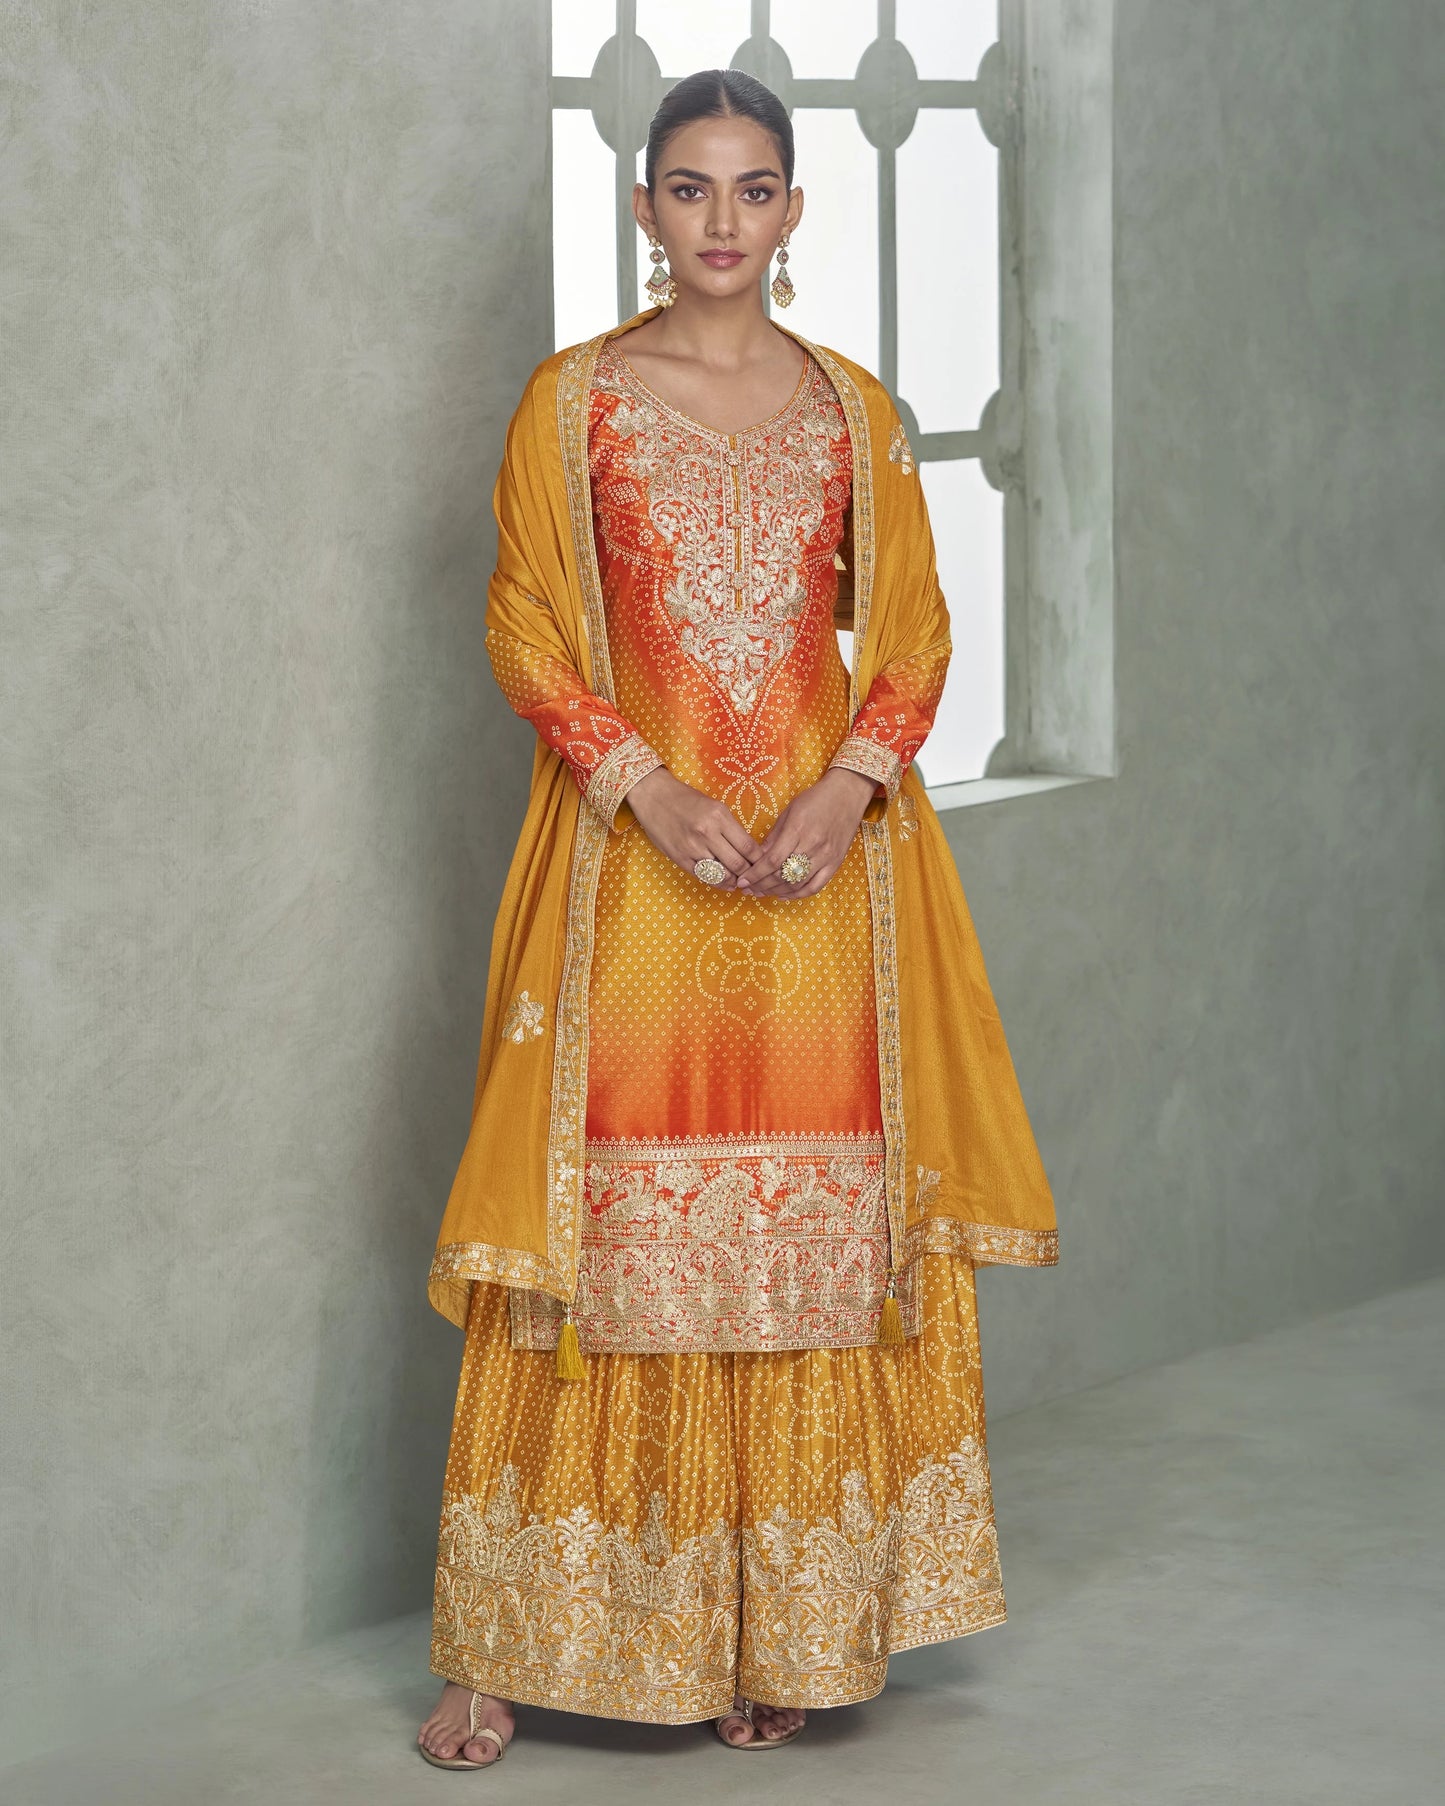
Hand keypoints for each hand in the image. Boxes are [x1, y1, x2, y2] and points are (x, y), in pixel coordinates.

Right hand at [625, 765, 761, 887]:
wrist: (653, 796)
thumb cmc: (685, 799)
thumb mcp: (714, 806)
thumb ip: (730, 827)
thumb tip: (748, 850)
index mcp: (719, 816)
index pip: (748, 846)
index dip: (760, 860)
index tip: (764, 865)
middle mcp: (707, 833)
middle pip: (738, 864)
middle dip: (749, 875)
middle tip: (755, 878)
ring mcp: (692, 847)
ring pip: (722, 874)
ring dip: (734, 881)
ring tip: (740, 882)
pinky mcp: (680, 858)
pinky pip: (704, 876)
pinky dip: (717, 882)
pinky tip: (724, 882)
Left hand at [736, 767, 876, 898]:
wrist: (847, 796)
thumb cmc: (816, 799)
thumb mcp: (789, 811)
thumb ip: (774, 836)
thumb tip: (757, 856)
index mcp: (798, 829)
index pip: (772, 860)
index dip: (755, 874)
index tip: (742, 881)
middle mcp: (813, 846)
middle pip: (782, 875)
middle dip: (761, 885)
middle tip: (747, 889)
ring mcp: (826, 857)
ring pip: (797, 884)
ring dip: (776, 891)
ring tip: (761, 893)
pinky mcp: (835, 864)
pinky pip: (815, 886)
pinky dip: (798, 894)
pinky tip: (783, 895)